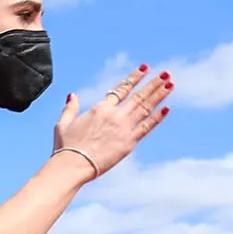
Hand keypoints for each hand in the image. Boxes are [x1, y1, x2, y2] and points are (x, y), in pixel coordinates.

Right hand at [52, 65, 173, 180]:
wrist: (73, 165)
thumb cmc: (66, 147)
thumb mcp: (62, 125)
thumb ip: (70, 109)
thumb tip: (72, 95)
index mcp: (100, 109)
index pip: (121, 89)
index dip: (134, 77)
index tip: (145, 68)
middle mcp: (114, 115)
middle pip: (138, 95)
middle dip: (153, 83)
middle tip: (166, 73)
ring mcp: (124, 128)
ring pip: (145, 107)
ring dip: (159, 95)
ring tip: (170, 84)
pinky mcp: (129, 142)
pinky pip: (147, 127)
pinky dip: (157, 118)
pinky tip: (166, 108)